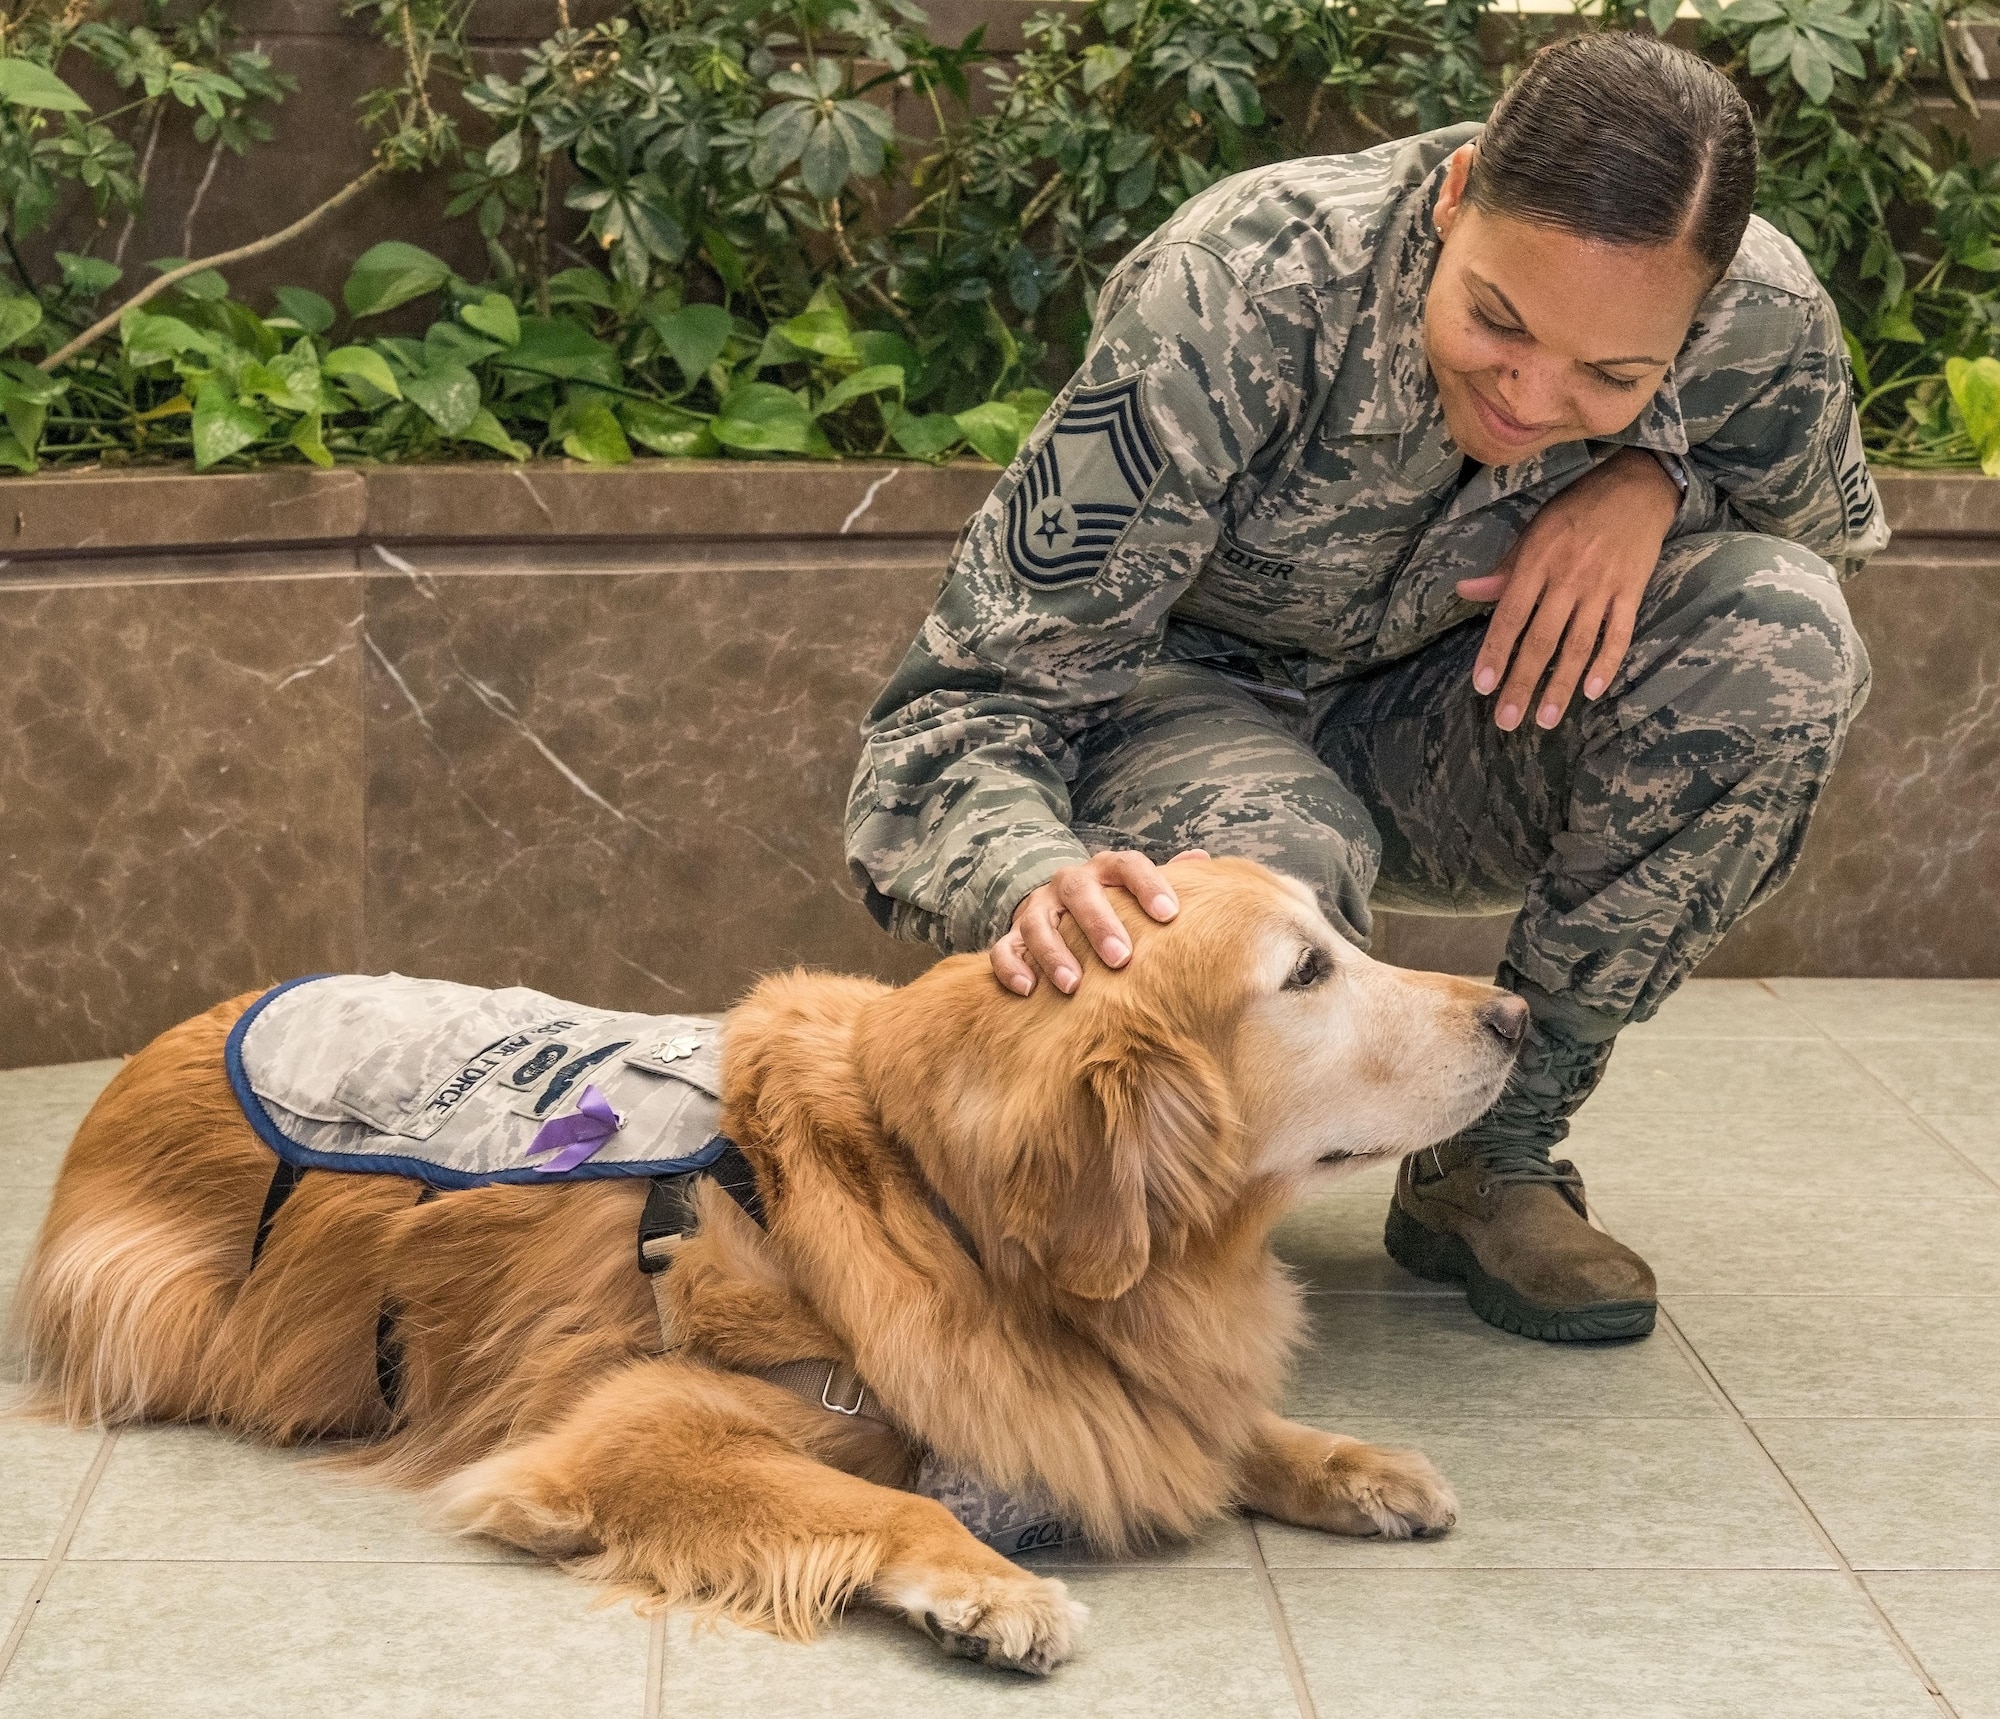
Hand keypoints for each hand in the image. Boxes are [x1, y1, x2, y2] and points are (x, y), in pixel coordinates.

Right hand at [991, 848, 1209, 996]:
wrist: (1058, 905)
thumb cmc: (1114, 906)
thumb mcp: (1136, 889)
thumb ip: (1168, 878)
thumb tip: (1206, 861)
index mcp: (1105, 870)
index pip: (1127, 865)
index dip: (1148, 885)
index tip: (1168, 914)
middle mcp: (1069, 884)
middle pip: (1079, 892)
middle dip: (1099, 924)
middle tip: (1121, 958)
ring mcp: (1038, 909)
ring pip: (1039, 923)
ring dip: (1054, 953)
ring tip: (1073, 985)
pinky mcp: (1013, 936)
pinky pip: (1004, 948)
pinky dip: (1011, 967)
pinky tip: (1027, 990)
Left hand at [1456, 448, 1678, 731]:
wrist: (1638, 485)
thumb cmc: (1577, 508)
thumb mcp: (1534, 529)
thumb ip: (1505, 569)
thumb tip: (1465, 592)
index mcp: (1538, 560)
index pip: (1510, 616)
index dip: (1496, 652)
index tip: (1483, 687)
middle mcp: (1569, 576)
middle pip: (1542, 639)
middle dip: (1523, 683)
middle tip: (1508, 721)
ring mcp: (1603, 586)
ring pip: (1579, 644)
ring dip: (1561, 684)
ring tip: (1547, 719)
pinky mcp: (1633, 590)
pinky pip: (1619, 633)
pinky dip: (1606, 663)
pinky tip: (1592, 691)